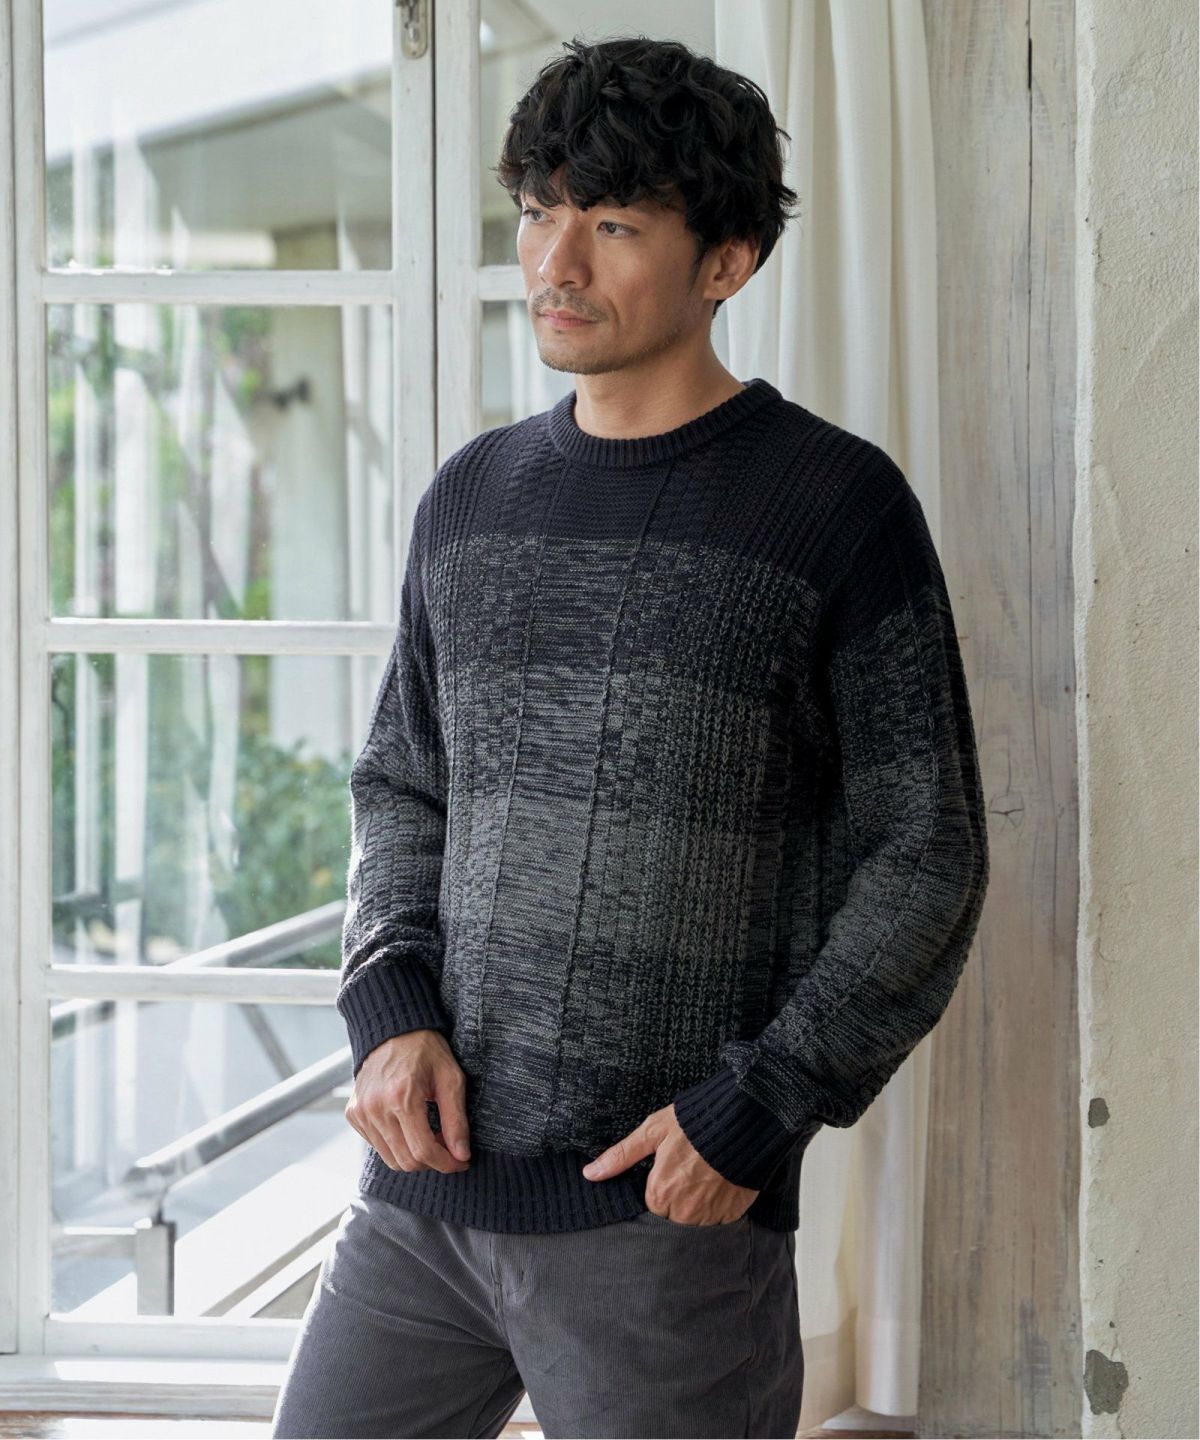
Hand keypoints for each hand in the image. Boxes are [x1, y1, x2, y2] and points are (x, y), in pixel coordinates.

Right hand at [345, 1030, 470, 1174]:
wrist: (391, 1029)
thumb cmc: (425, 1050)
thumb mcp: (450, 1078)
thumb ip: (456, 1119)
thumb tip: (461, 1155)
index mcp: (401, 1097)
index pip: (423, 1151)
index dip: (446, 1163)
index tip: (462, 1162)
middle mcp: (376, 1108)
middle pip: (406, 1161)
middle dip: (433, 1162)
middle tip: (450, 1149)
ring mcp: (361, 1112)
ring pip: (390, 1159)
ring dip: (415, 1157)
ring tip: (432, 1137)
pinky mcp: (353, 1114)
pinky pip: (377, 1146)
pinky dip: (397, 1146)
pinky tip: (411, 1129)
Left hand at [580, 1101, 757, 1225]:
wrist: (742, 1120)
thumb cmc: (694, 1122)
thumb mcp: (652, 1131)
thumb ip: (621, 1156)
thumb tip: (589, 1174)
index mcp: (661, 1192)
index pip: (651, 1203)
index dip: (659, 1184)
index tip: (669, 1168)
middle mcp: (684, 1211)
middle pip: (672, 1215)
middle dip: (677, 1196)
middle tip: (688, 1169)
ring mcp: (710, 1215)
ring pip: (695, 1220)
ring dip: (697, 1203)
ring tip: (706, 1174)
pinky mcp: (732, 1214)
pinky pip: (718, 1219)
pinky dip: (718, 1205)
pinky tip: (721, 1182)